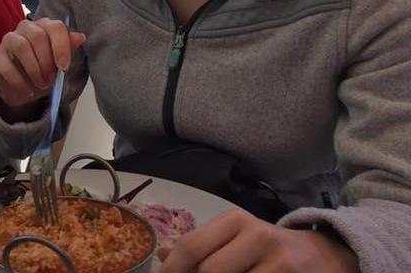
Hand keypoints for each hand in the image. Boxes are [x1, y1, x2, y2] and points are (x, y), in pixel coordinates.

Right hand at [0, 17, 85, 108]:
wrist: (24, 88)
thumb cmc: (44, 70)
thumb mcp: (59, 63)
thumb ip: (68, 49)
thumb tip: (80, 37)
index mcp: (44, 26)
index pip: (55, 27)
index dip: (61, 46)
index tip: (64, 67)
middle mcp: (26, 28)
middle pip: (38, 36)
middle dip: (47, 62)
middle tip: (50, 80)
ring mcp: (8, 39)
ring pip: (21, 46)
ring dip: (34, 70)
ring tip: (40, 85)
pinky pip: (6, 65)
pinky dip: (19, 82)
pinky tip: (27, 91)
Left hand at [159, 210, 358, 272]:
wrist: (325, 256)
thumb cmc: (268, 248)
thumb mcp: (235, 238)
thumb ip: (202, 246)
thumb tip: (162, 256)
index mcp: (235, 221)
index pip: (192, 247)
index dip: (173, 270)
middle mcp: (257, 236)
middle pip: (209, 272)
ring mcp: (280, 262)